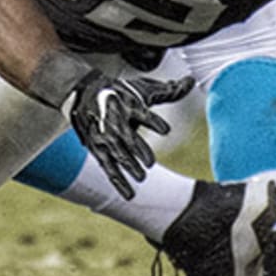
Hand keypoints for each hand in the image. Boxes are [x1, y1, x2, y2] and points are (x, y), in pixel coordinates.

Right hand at [63, 73, 193, 199]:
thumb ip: (169, 91)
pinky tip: (130, 195)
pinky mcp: (99, 151)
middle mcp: (115, 121)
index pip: (143, 114)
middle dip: (138, 150)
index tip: (165, 130)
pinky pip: (109, 169)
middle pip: (127, 138)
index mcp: (128, 105)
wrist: (83, 94)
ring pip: (117, 155)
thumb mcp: (143, 89)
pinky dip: (119, 183)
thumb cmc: (121, 92)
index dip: (153, 122)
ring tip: (141, 177)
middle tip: (149, 162)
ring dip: (129, 166)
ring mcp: (106, 138)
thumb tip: (191, 81)